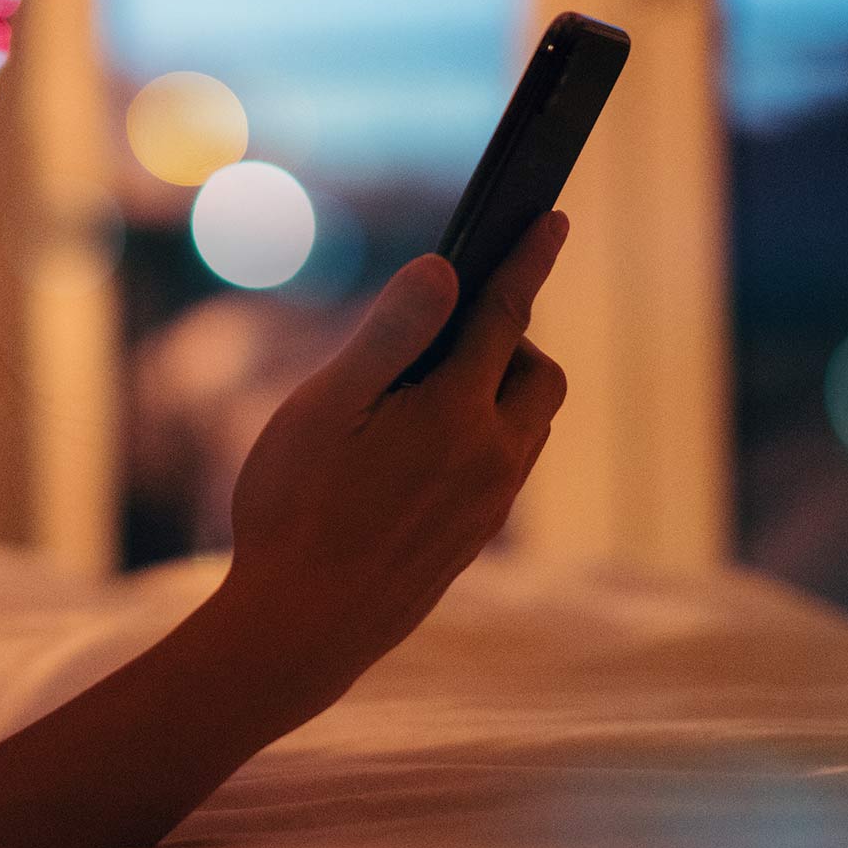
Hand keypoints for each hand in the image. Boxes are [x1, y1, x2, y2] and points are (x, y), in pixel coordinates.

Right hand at [219, 209, 571, 684]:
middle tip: (449, 332)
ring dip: (500, 392)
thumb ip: (390, 333)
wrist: (300, 628)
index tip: (551, 219)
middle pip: (540, 377)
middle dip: (512, 340)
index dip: (528, 261)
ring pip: (527, 428)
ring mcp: (486, 507)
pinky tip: (418, 451)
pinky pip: (504, 469)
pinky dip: (484, 437)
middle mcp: (491, 461)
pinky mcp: (471, 542)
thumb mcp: (326, 406)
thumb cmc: (295, 509)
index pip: (506, 317)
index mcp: (456, 415)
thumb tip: (443, 269)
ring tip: (426, 391)